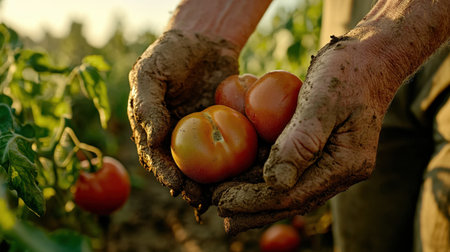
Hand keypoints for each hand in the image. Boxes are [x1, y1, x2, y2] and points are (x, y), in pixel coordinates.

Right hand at [128, 29, 238, 211]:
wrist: (203, 39)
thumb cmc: (169, 53)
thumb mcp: (149, 73)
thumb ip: (148, 106)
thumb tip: (153, 139)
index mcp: (152, 127)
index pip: (155, 155)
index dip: (163, 172)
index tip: (175, 185)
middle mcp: (175, 134)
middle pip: (180, 167)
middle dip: (188, 186)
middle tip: (199, 200)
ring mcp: (200, 132)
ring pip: (204, 163)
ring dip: (210, 182)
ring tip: (220, 197)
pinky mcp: (223, 126)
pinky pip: (228, 146)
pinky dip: (233, 161)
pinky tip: (242, 173)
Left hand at [213, 35, 401, 234]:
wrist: (372, 55)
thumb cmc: (348, 70)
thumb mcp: (323, 100)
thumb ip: (301, 141)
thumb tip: (275, 183)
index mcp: (346, 163)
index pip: (294, 193)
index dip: (256, 201)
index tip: (223, 203)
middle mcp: (341, 169)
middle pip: (292, 199)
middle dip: (254, 209)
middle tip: (221, 215)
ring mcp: (334, 161)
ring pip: (290, 188)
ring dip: (257, 197)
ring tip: (226, 203)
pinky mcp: (324, 150)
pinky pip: (293, 171)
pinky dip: (266, 177)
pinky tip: (244, 178)